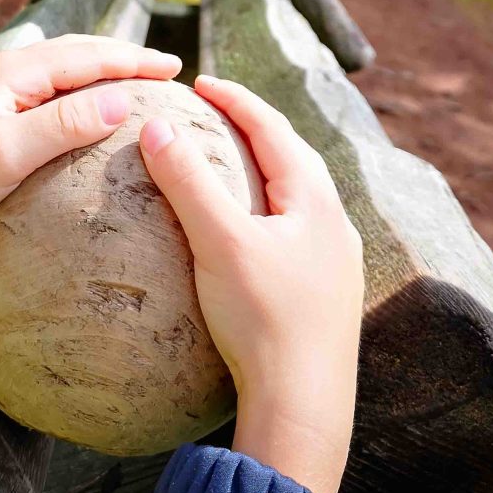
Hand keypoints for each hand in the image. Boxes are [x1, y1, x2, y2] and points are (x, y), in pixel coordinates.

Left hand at [0, 35, 180, 303]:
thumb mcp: (6, 155)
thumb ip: (63, 124)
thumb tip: (122, 99)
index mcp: (13, 71)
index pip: (88, 55)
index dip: (134, 60)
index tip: (175, 68)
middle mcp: (5, 69)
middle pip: (77, 52)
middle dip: (123, 57)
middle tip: (166, 70)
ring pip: (61, 67)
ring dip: (101, 69)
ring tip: (135, 81)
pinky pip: (46, 88)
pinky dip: (77, 88)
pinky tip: (83, 108)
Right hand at [139, 74, 362, 492]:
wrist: (303, 410)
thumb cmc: (264, 322)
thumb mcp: (220, 243)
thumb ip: (188, 182)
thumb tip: (156, 125)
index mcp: (315, 200)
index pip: (273, 128)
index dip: (236, 99)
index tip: (200, 82)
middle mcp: (335, 224)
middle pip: (292, 157)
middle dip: (253, 128)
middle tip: (214, 113)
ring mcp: (335, 263)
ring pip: (297, 197)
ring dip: (264, 171)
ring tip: (228, 165)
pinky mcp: (325, 297)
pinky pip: (295, 233)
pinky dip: (266, 213)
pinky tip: (244, 236)